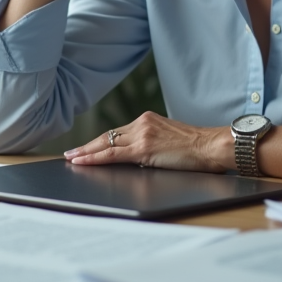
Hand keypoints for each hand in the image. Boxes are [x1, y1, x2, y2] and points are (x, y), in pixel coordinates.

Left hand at [64, 111, 234, 173]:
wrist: (211, 147)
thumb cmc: (197, 148)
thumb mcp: (170, 140)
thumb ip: (152, 144)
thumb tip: (139, 157)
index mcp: (148, 120)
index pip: (118, 132)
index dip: (100, 141)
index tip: (87, 146)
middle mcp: (142, 123)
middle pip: (108, 136)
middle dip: (88, 146)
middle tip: (71, 153)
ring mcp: (142, 134)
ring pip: (106, 144)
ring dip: (86, 152)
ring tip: (71, 158)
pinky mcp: (143, 148)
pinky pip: (112, 154)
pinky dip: (94, 158)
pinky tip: (82, 161)